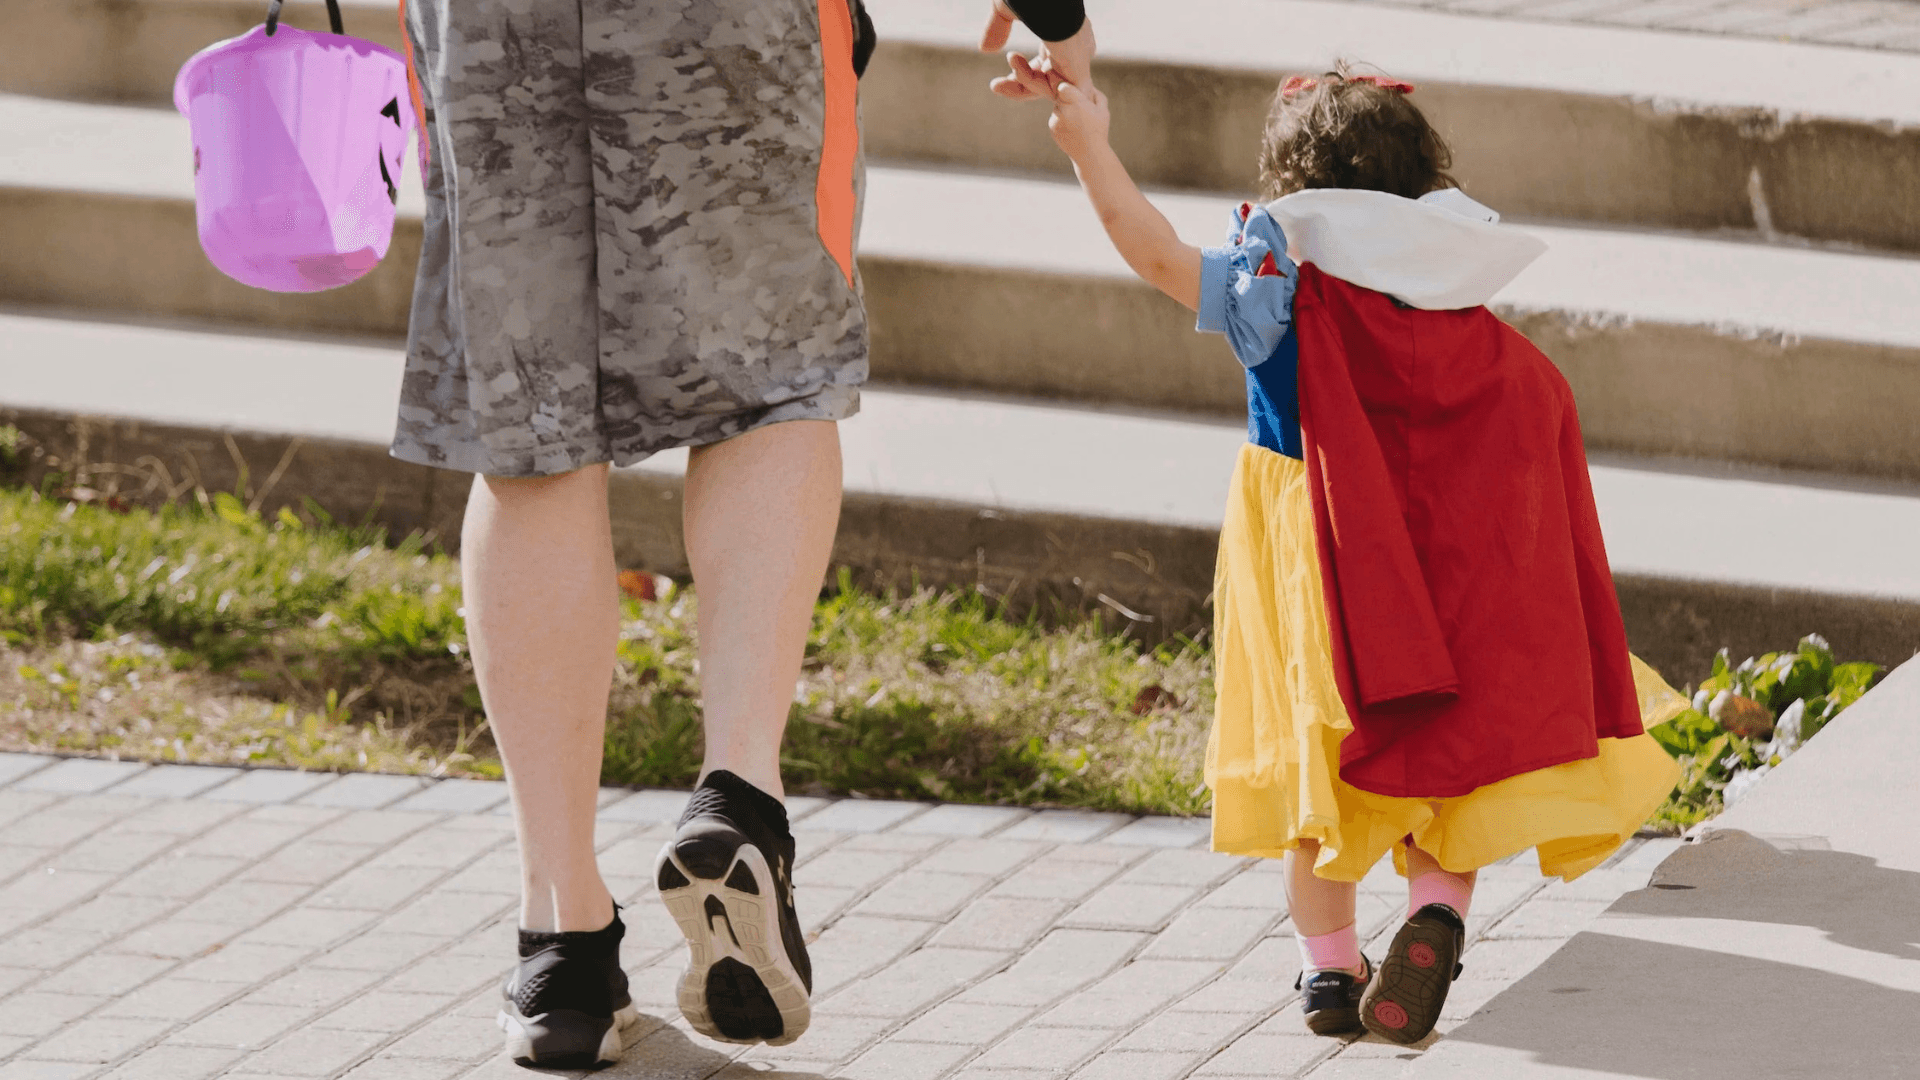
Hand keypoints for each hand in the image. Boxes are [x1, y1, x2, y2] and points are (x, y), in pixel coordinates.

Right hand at [981, 0, 1096, 100]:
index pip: (1046, 65)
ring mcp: (1079, 61)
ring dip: (1023, 82)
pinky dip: (1032, 85)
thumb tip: (985, 49)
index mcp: (1064, 32)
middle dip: (1020, 87)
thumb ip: (998, 29)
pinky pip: (1055, 92)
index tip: (998, 80)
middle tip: (994, 86)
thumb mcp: (1008, 8)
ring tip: (1008, 62)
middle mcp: (1075, 48)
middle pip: (1048, 81)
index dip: (1023, 75)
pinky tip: (1015, 63)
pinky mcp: (1079, 73)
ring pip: (1049, 88)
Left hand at [1048, 80, 1109, 161]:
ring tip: (1077, 120)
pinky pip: (1055, 118)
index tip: (1075, 93)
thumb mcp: (1103, 110)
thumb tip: (1088, 82)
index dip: (1069, 88)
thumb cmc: (1099, 130)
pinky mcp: (1052, 128)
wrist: (1089, 154)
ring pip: (1057, 107)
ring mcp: (1056, 120)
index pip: (1063, 86)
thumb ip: (1096, 94)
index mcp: (1076, 103)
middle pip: (1059, 96)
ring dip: (1065, 110)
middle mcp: (1063, 110)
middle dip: (1067, 99)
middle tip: (1078, 107)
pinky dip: (1062, 120)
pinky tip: (1072, 128)